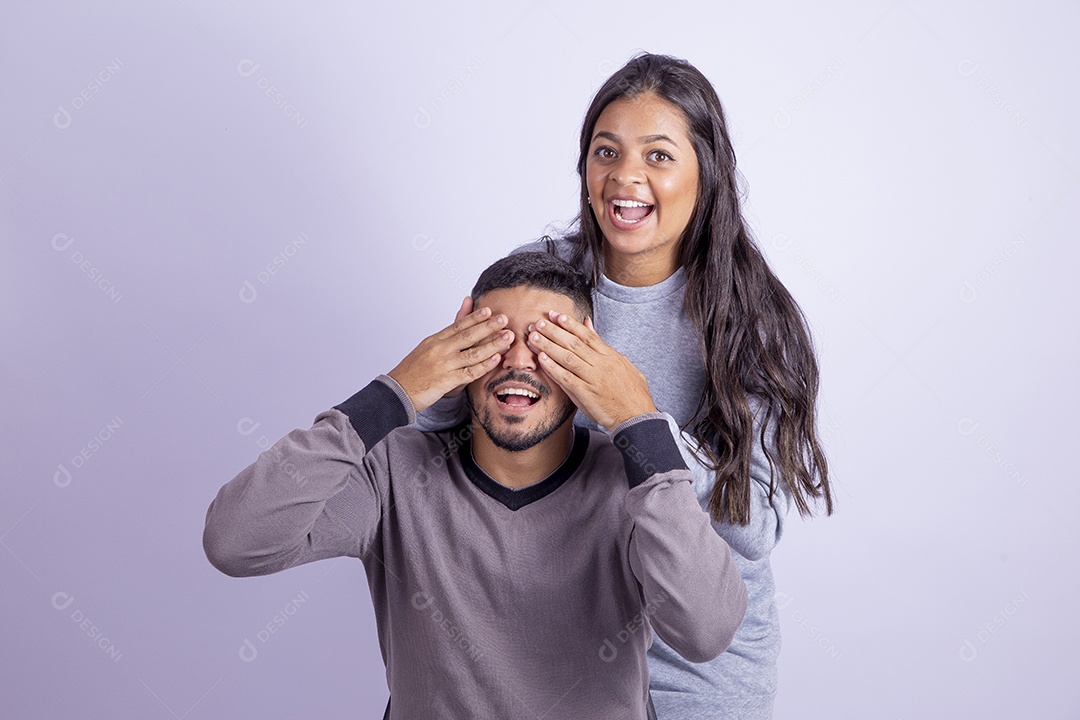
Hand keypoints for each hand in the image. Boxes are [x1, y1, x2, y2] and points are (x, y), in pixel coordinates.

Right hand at [388, 298, 512, 412]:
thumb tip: (450, 328)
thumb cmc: (413, 371)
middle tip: (504, 319)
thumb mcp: (426, 348)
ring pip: (473, 352)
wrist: (397, 391)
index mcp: (434, 340)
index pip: (458, 325)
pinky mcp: (447, 380)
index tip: (489, 310)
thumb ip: (444, 336)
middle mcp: (440, 349)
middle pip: (468, 335)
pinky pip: (470, 372)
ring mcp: (444, 365)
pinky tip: (496, 359)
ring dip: (492, 344)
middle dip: (488, 326)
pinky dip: (484, 365)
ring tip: (507, 338)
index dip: (474, 317)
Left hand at [528, 311, 656, 430]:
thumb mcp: (622, 363)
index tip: (554, 315)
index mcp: (611, 356)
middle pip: (574, 343)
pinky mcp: (587, 393)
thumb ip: (602, 344)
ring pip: (568, 357)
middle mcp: (602, 364)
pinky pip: (566, 378)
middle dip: (554, 331)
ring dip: (548, 346)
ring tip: (533, 336)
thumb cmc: (632, 393)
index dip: (569, 324)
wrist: (638, 418)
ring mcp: (594, 378)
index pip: (587, 335)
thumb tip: (588, 324)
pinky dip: (553, 367)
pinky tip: (541, 359)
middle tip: (538, 322)